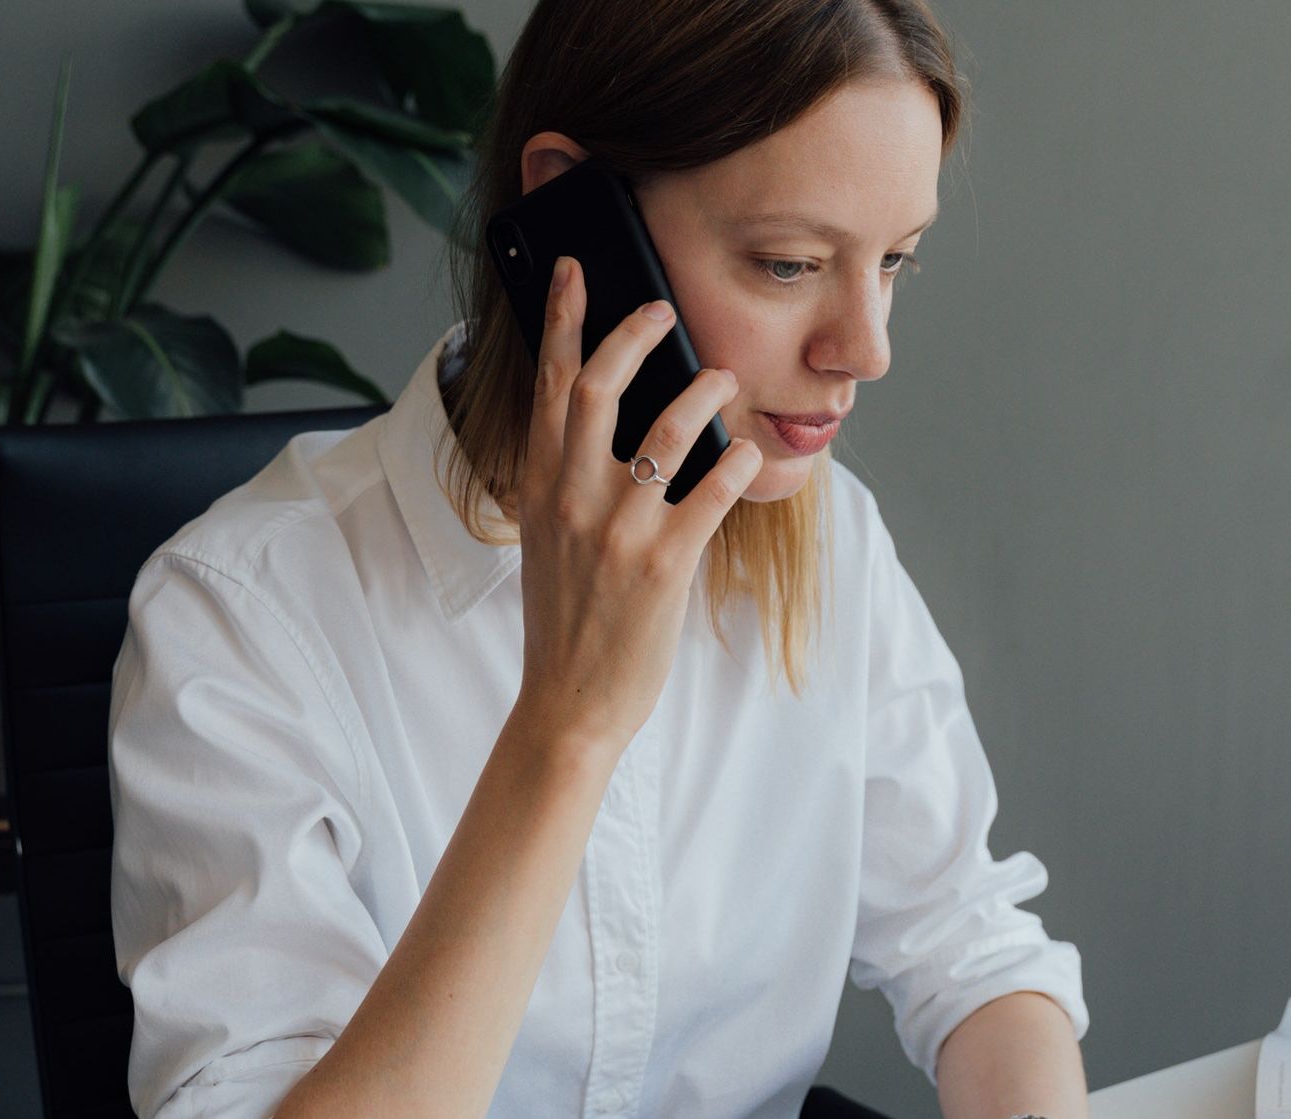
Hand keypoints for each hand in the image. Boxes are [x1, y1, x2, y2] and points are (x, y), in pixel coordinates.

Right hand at [509, 255, 762, 764]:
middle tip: (663, 309)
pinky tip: (750, 457)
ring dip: (703, 392)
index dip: (560, 319)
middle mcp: (571, 499)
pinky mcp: (662, 566)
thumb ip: (567, 479)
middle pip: (596, 384)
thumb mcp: (547, 538)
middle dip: (633, 333)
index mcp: (540, 488)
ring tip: (724, 380)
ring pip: (664, 430)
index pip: (547, 385)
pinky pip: (710, 494)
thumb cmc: (565, 618)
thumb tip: (605, 423)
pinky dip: (737, 465)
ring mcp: (617, 532)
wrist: (568, 702)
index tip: (574, 271)